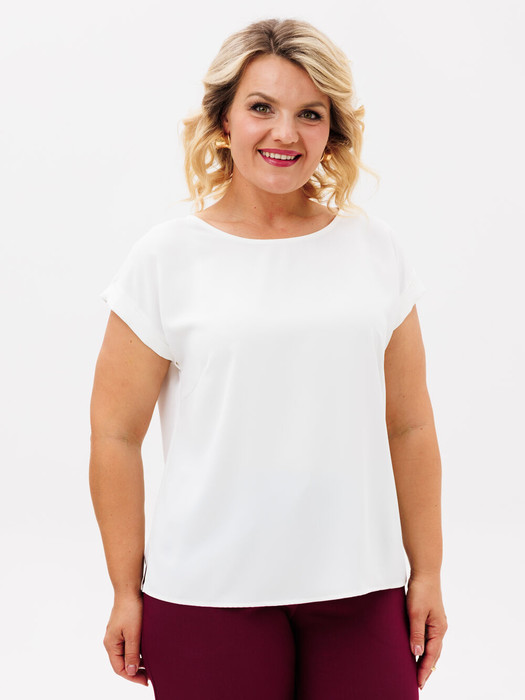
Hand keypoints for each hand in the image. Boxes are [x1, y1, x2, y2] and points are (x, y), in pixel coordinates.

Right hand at [103, 593, 148, 685]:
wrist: (129, 588)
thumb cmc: (130, 609)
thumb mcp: (133, 634)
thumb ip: (132, 653)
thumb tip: (131, 671)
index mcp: (111, 644)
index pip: (119, 668)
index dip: (132, 676)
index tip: (146, 681)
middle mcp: (112, 640)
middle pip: (122, 662)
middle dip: (135, 671)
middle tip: (150, 675)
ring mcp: (117, 634)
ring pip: (126, 654)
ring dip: (137, 660)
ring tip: (151, 665)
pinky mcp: (123, 627)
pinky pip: (128, 645)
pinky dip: (137, 651)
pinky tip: (147, 651)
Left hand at [406, 574, 447, 690]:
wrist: (425, 572)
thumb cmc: (421, 590)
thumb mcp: (415, 613)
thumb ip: (416, 633)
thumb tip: (416, 654)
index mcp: (438, 629)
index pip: (431, 655)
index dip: (424, 670)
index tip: (418, 683)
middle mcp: (439, 628)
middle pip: (433, 653)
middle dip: (426, 668)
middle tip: (418, 683)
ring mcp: (436, 623)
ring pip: (431, 646)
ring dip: (425, 659)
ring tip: (417, 671)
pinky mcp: (430, 617)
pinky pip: (427, 637)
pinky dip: (423, 647)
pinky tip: (417, 650)